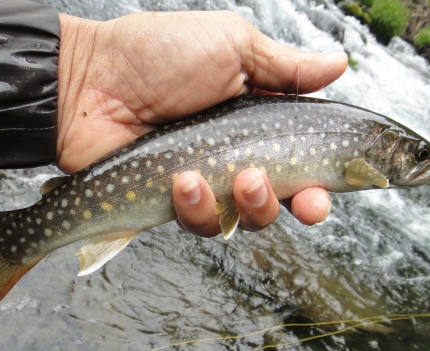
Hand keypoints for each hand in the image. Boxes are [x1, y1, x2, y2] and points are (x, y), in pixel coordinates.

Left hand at [57, 11, 345, 235]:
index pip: (304, 160)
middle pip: (284, 201)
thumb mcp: (232, 46)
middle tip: (303, 201)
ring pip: (244, 221)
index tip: (334, 189)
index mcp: (256, 123)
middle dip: (300, 206)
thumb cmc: (158, 56)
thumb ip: (287, 65)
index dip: (325, 181)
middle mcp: (236, 158)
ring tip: (234, 177)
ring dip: (251, 205)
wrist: (90, 81)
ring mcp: (204, 185)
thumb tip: (340, 64)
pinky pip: (200, 224)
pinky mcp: (173, 205)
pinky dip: (197, 206)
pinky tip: (182, 179)